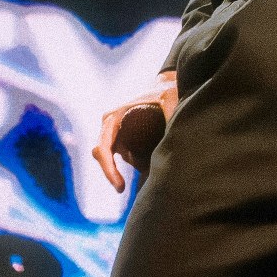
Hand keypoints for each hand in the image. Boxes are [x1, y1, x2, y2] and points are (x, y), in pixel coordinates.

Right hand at [92, 70, 178, 193]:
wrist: (165, 87)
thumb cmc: (165, 92)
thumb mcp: (170, 99)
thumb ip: (171, 112)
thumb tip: (175, 132)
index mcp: (114, 116)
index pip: (103, 147)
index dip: (109, 169)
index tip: (119, 186)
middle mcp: (109, 124)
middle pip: (102, 155)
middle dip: (112, 174)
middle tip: (122, 189)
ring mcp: (113, 132)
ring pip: (114, 159)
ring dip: (133, 165)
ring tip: (153, 164)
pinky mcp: (121, 138)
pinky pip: (124, 156)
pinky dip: (136, 163)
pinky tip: (152, 162)